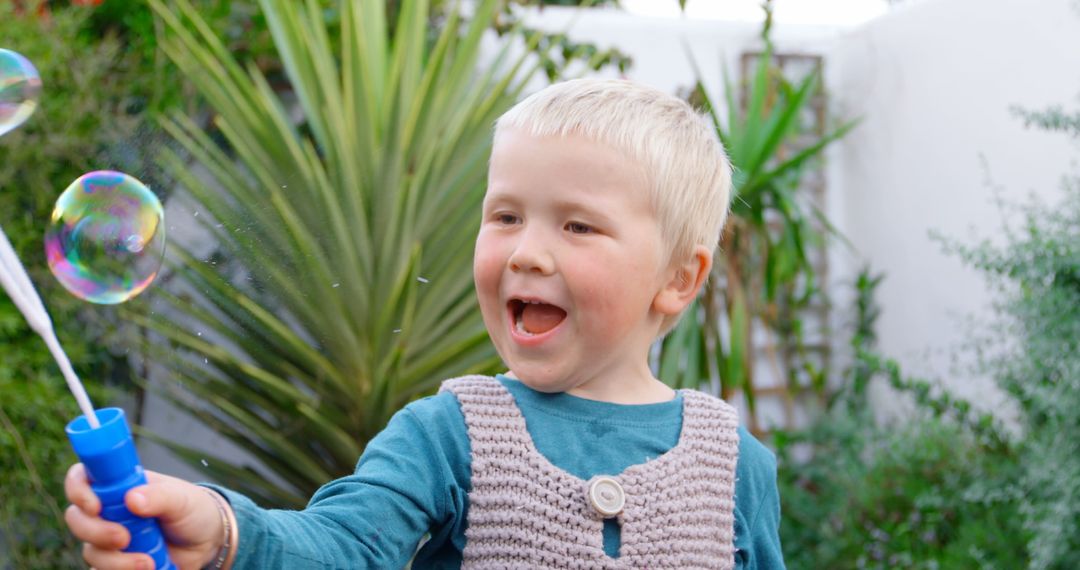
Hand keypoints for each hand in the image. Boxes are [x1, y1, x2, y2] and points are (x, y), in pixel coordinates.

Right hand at [64, 463, 225, 569]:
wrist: (208, 542)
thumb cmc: (194, 510)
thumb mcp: (183, 498)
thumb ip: (160, 496)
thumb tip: (132, 498)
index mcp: (120, 486)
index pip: (83, 478)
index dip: (78, 490)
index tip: (94, 506)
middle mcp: (109, 511)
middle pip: (77, 519)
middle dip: (95, 531)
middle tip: (123, 538)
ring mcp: (110, 539)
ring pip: (91, 551)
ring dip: (115, 561)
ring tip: (147, 563)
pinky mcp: (117, 563)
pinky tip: (146, 569)